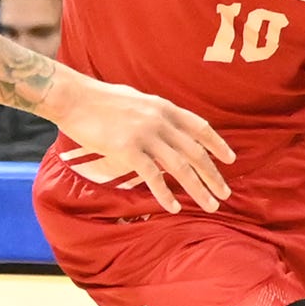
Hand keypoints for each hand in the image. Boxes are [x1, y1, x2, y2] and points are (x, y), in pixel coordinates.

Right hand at [46, 76, 234, 212]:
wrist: (74, 98)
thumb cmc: (101, 100)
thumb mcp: (138, 100)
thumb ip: (156, 114)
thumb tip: (168, 127)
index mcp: (164, 107)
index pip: (200, 128)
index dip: (217, 145)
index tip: (230, 159)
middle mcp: (160, 121)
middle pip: (195, 152)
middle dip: (213, 175)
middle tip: (225, 193)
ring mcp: (145, 135)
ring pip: (180, 167)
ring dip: (198, 189)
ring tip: (209, 205)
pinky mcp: (128, 150)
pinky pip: (153, 176)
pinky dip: (165, 194)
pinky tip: (173, 207)